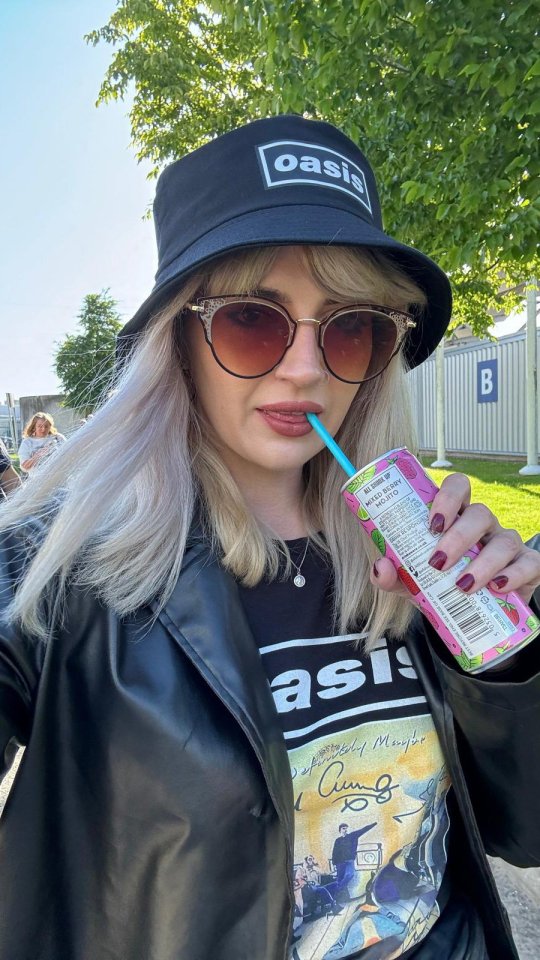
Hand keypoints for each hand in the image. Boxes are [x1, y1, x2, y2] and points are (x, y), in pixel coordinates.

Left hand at [370, 472, 539, 604]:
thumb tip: (380, 567)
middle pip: (479, 513)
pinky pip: (529, 563)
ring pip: (504, 540)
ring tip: (462, 585)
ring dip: (483, 562)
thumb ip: (391, 575)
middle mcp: (483, 525)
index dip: (447, 498)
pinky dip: (515, 575)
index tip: (431, 524)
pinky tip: (497, 588)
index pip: (457, 487)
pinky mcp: (527, 566)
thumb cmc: (439, 585)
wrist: (469, 615)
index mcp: (455, 517)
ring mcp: (507, 543)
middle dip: (459, 536)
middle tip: (438, 562)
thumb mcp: (411, 582)